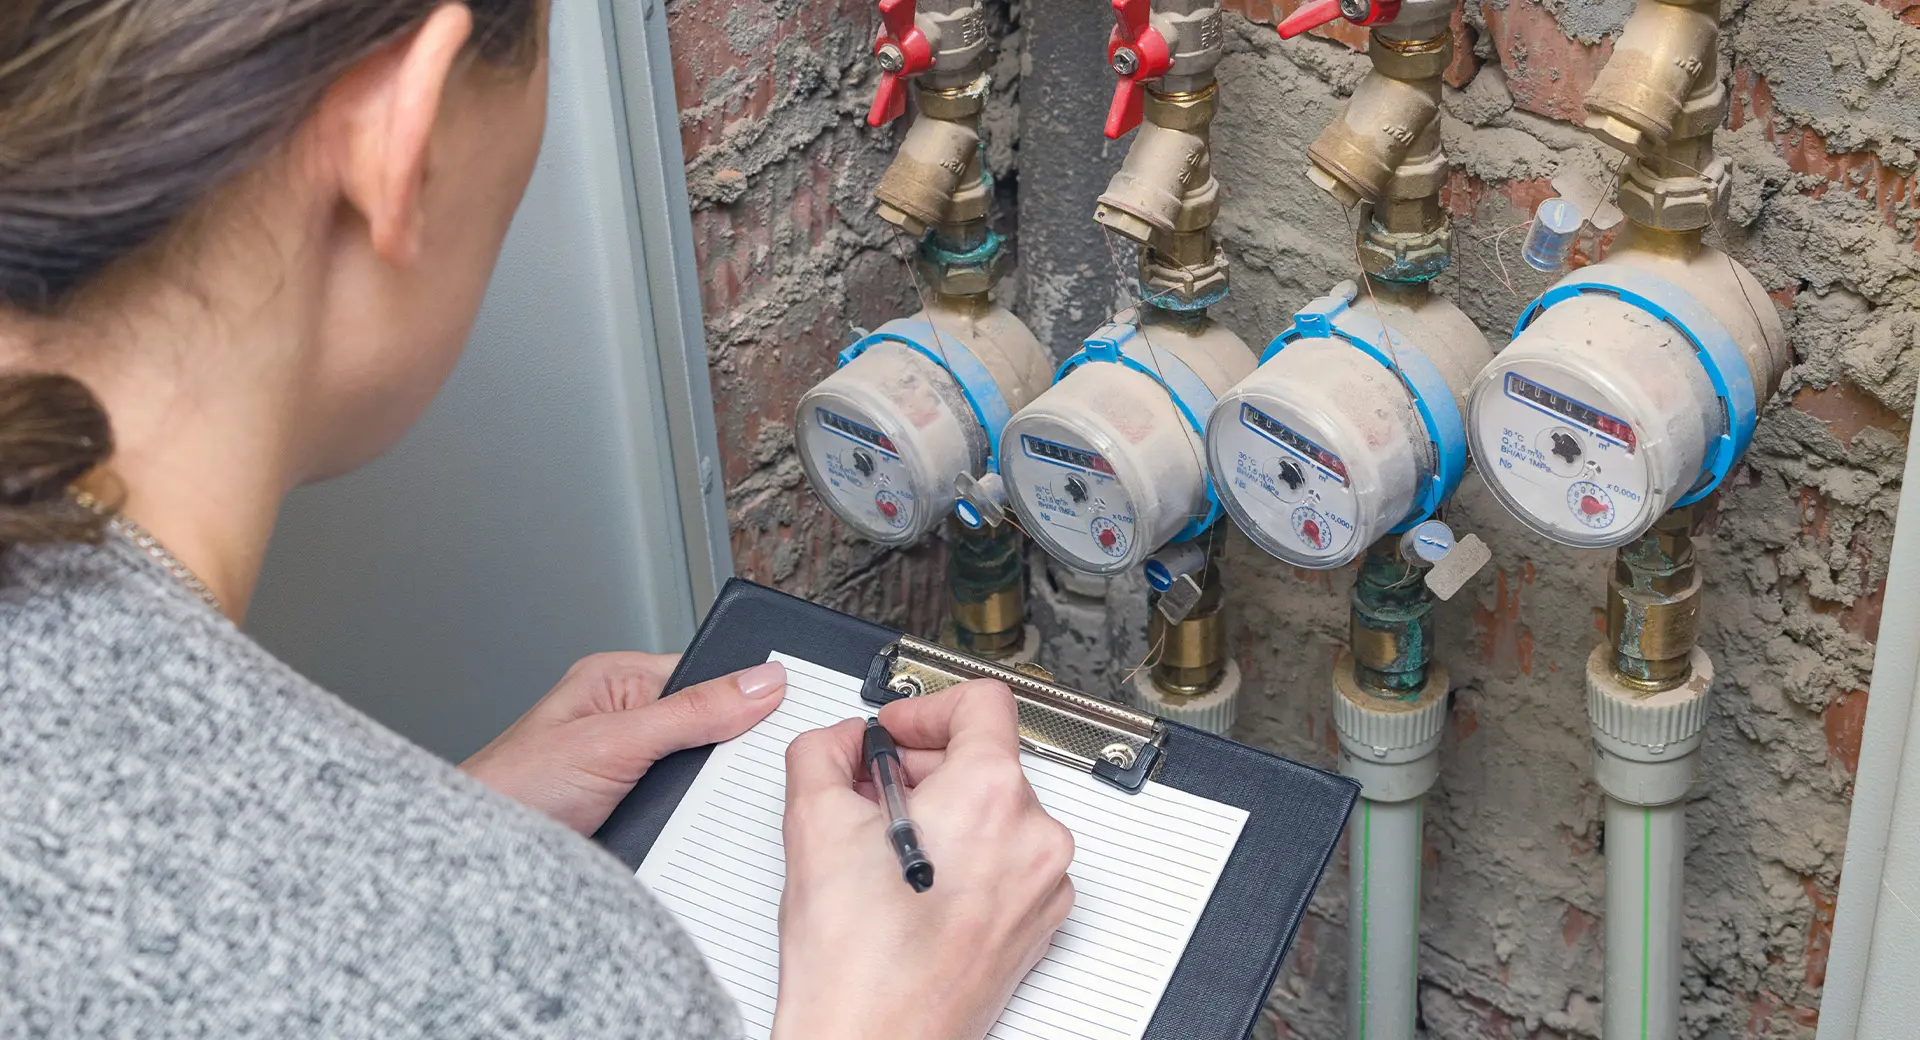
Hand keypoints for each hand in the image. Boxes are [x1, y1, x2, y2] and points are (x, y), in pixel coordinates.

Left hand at [462, 653, 786, 834]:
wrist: (478, 862)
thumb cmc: (513, 788)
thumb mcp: (614, 742)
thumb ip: (691, 712)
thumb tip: (759, 682)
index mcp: (620, 681)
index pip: (708, 674)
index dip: (746, 692)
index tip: (788, 709)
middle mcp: (627, 720)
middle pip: (711, 727)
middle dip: (728, 754)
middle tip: (746, 770)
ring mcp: (632, 768)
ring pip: (701, 775)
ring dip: (708, 796)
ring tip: (704, 806)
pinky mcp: (635, 812)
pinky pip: (686, 812)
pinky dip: (694, 825)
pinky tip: (693, 833)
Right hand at [772, 680, 1075, 1039]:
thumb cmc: (858, 964)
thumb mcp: (812, 824)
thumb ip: (823, 750)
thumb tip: (841, 741)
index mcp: (991, 795)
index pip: (982, 702)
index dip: (925, 707)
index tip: (895, 732)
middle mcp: (1034, 837)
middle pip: (987, 760)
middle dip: (924, 769)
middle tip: (872, 797)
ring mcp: (1043, 885)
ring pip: (997, 814)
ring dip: (944, 816)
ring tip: (888, 852)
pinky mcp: (1038, 924)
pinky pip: (1007, 863)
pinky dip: (966, 860)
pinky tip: (915, 888)